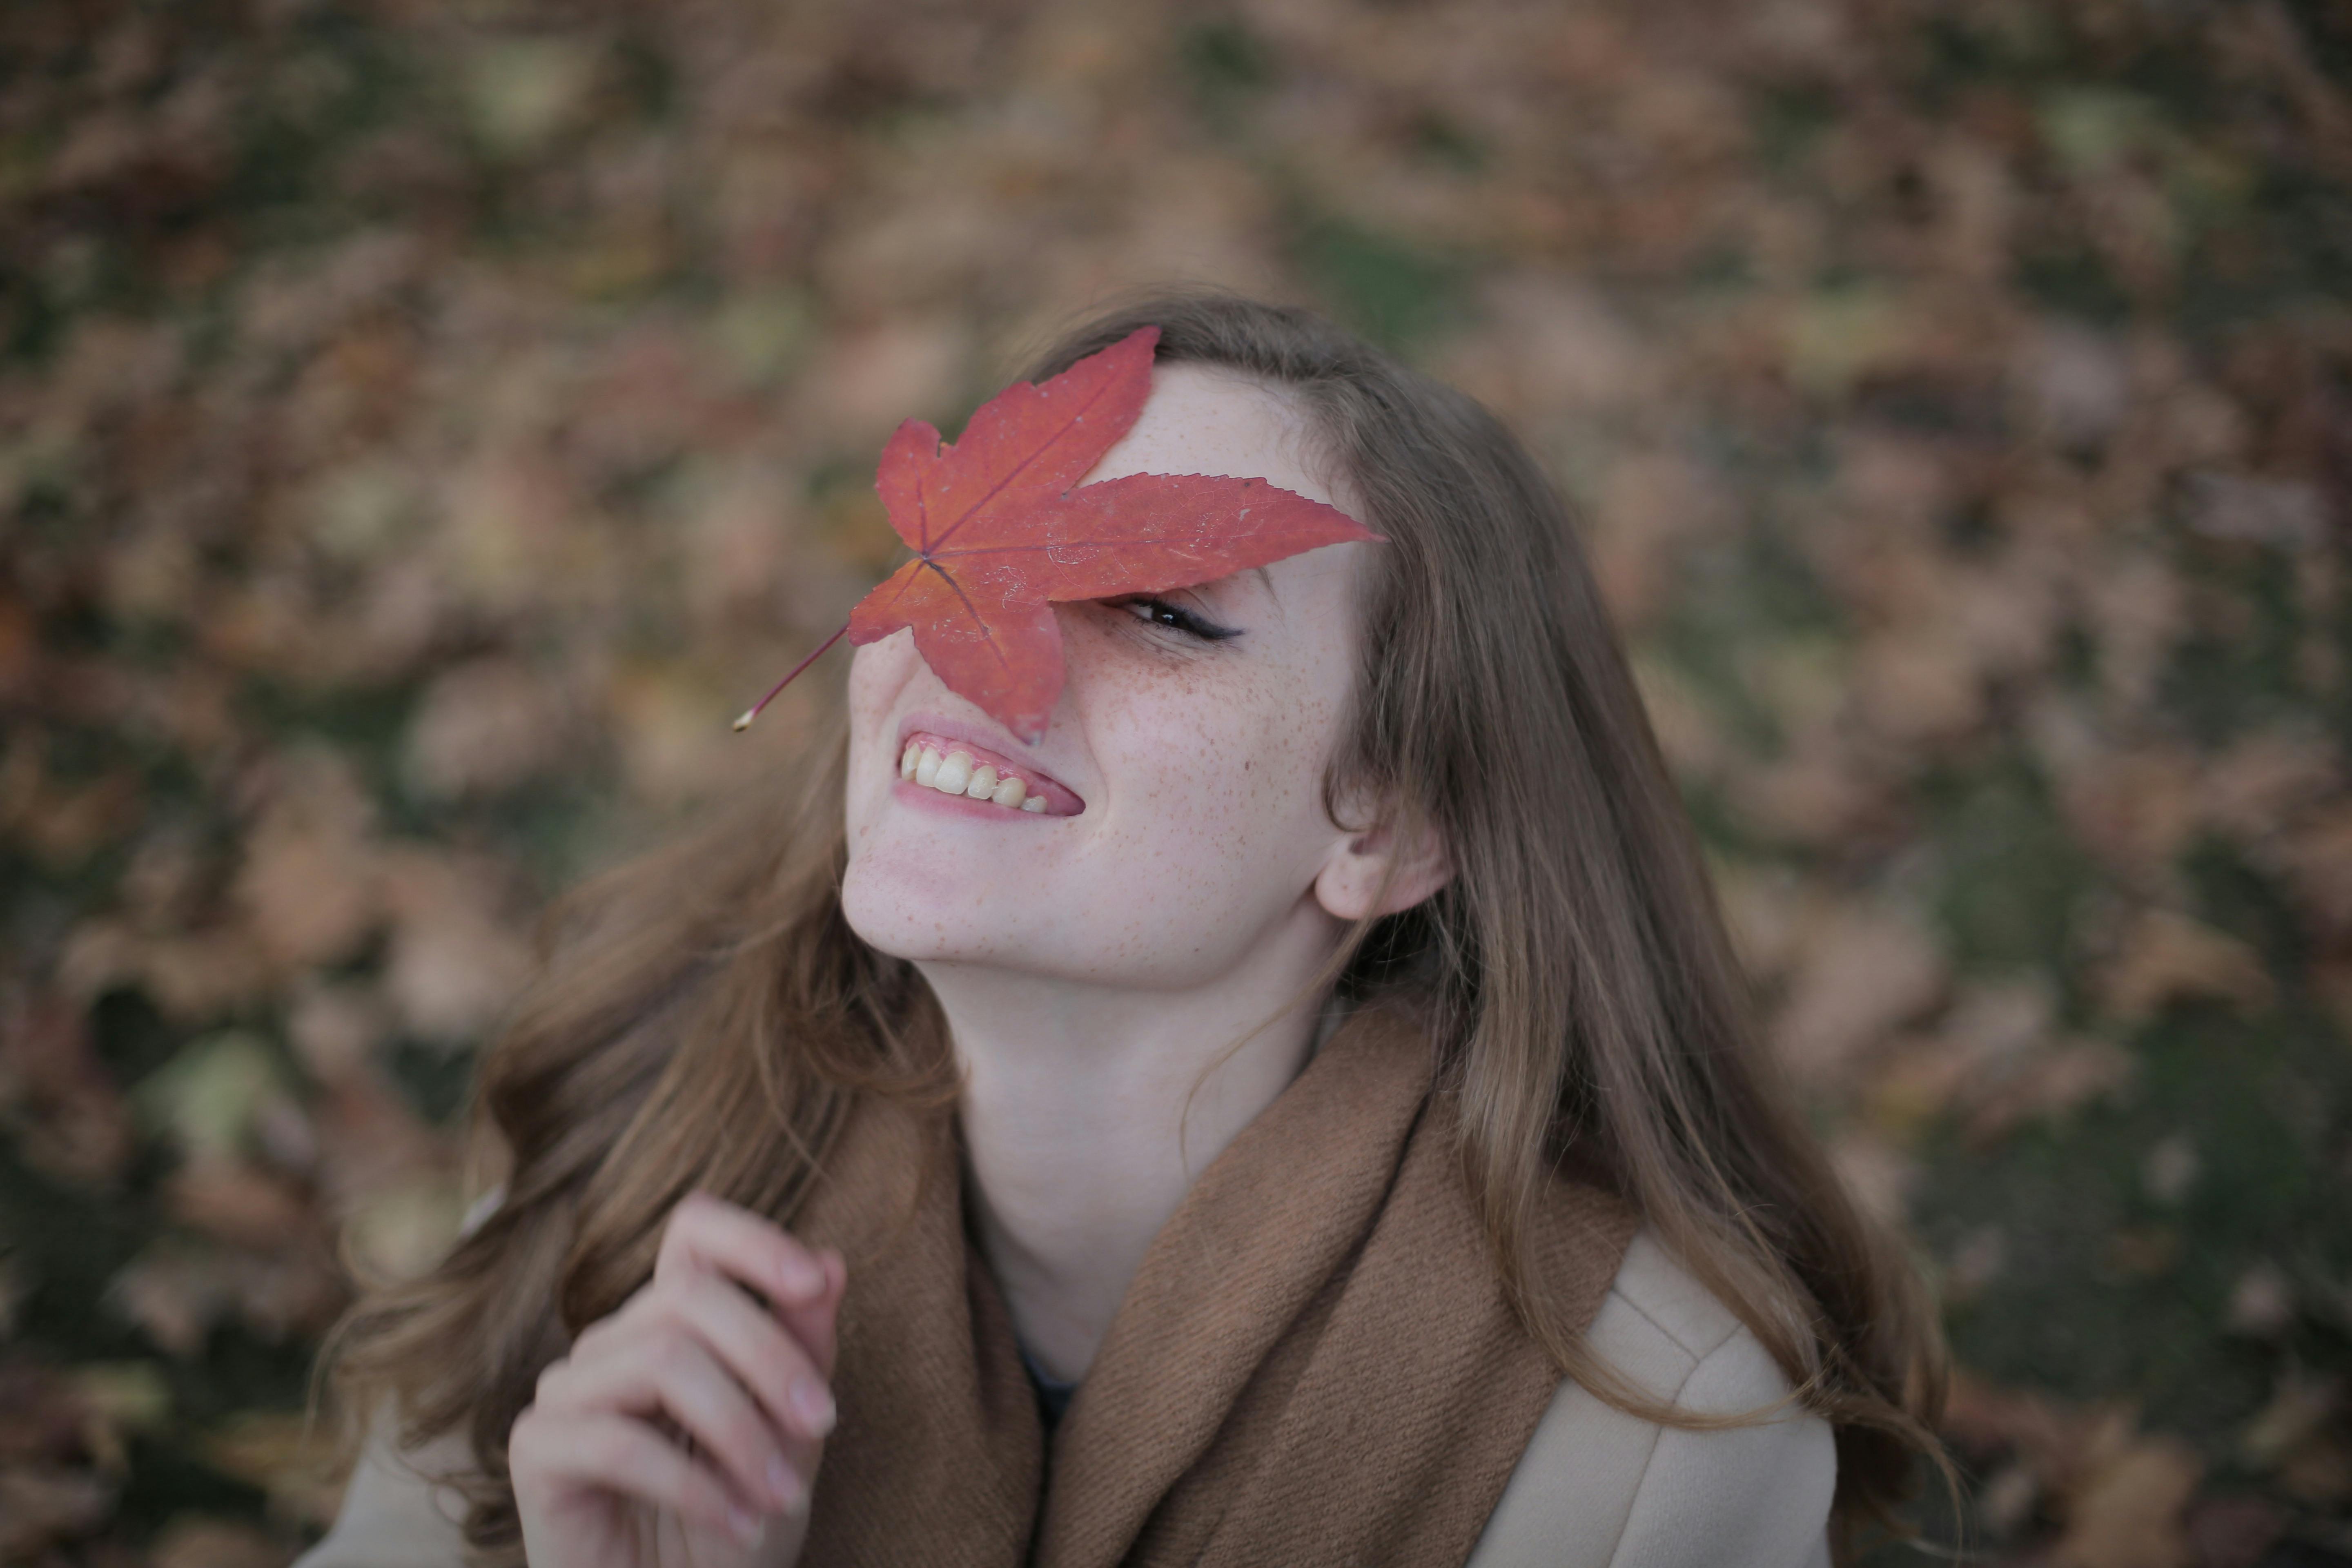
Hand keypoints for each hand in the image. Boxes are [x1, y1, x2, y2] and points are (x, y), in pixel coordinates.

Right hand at [509, 1191, 846, 1567]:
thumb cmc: (739, 1521)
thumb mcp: (791, 1436)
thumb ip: (805, 1351)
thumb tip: (832, 1264)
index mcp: (672, 1322)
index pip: (694, 1230)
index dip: (751, 1239)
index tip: (812, 1283)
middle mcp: (613, 1342)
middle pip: (689, 1296)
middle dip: (770, 1357)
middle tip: (822, 1423)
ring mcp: (567, 1391)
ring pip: (661, 1360)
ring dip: (740, 1431)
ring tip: (781, 1497)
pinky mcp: (537, 1449)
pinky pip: (619, 1441)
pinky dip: (696, 1487)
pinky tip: (738, 1525)